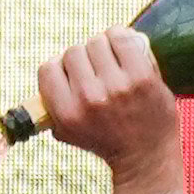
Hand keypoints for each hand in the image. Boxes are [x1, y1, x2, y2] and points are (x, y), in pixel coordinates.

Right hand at [40, 28, 183, 193]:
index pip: (48, 68)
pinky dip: (122, 38)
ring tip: (112, 64)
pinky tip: (125, 51)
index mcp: (67, 113)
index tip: (72, 75)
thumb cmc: (106, 140)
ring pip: (97, 42)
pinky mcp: (142, 75)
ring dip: (104, 48)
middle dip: (84, 59)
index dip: (59, 69)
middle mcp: (89, 98)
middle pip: (73, 51)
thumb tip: (48, 72)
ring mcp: (117, 86)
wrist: (146, 156)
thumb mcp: (69, 133)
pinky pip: (121, 37)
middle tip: (97, 72)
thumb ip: (53, 106)